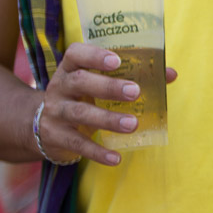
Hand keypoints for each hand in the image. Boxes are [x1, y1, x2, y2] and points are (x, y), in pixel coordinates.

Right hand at [34, 42, 177, 165]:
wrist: (41, 126)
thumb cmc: (83, 97)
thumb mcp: (98, 83)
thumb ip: (132, 76)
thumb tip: (170, 74)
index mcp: (71, 68)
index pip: (76, 54)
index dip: (95, 55)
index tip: (117, 60)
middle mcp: (59, 87)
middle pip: (80, 82)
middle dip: (108, 87)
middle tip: (135, 92)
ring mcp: (55, 112)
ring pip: (80, 113)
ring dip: (108, 119)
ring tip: (132, 124)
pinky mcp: (56, 136)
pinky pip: (77, 144)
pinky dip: (97, 152)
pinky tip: (116, 158)